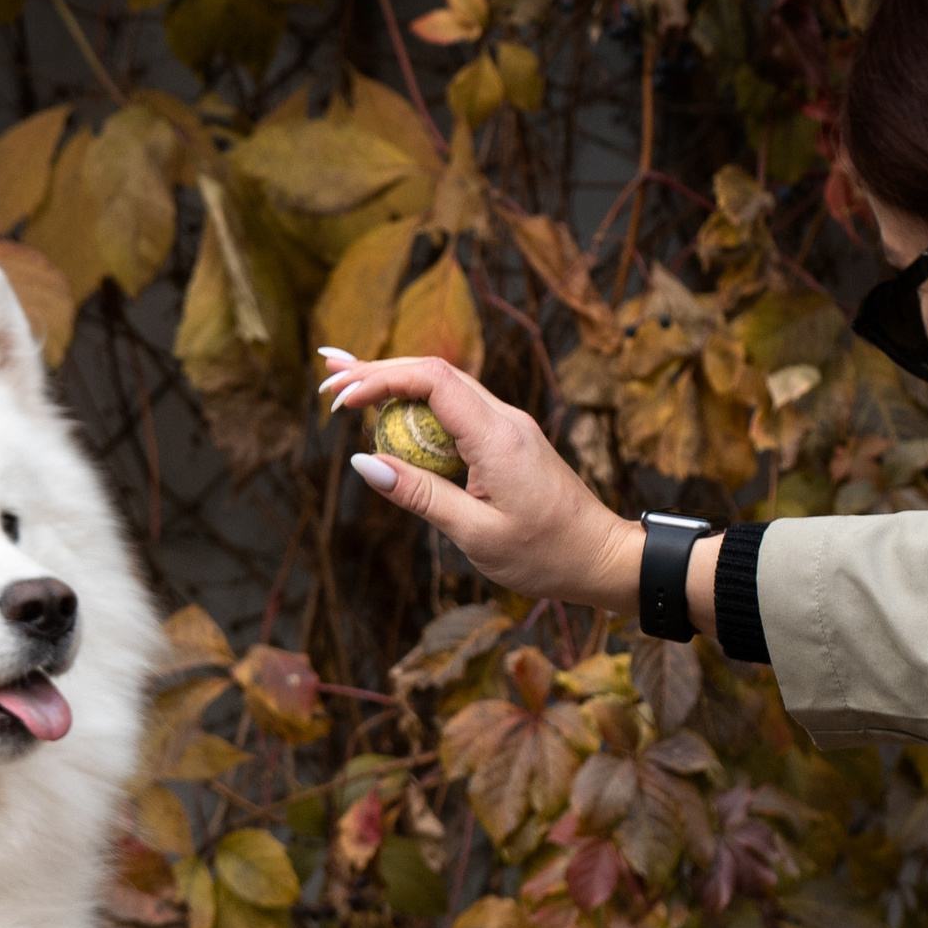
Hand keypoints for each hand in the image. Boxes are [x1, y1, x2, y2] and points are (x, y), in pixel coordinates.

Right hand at [318, 347, 637, 610]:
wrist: (601, 557)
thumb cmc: (545, 555)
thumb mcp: (476, 535)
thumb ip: (419, 495)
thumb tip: (362, 463)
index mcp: (497, 437)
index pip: (430, 381)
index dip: (379, 380)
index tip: (340, 400)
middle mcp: (504, 419)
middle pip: (432, 373)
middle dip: (375, 371)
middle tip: (326, 376)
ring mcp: (507, 426)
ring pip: (443, 387)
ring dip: (393, 383)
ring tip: (343, 383)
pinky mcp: (507, 440)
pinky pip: (455, 410)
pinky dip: (416, 407)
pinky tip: (387, 410)